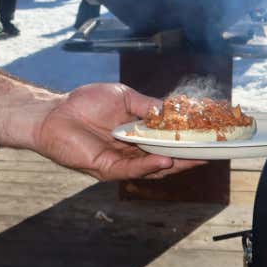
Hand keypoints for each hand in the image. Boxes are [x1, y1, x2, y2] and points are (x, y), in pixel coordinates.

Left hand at [32, 83, 204, 180]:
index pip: (169, 140)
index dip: (188, 139)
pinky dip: (149, 165)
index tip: (210, 135)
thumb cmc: (84, 103)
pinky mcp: (108, 168)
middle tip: (212, 152)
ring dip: (175, 163)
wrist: (53, 113)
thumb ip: (147, 104)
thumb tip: (173, 110)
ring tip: (196, 157)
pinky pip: (132, 169)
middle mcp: (134, 151)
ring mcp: (122, 162)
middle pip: (167, 157)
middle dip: (190, 156)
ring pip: (153, 167)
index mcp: (139, 135)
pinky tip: (165, 159)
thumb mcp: (122, 97)